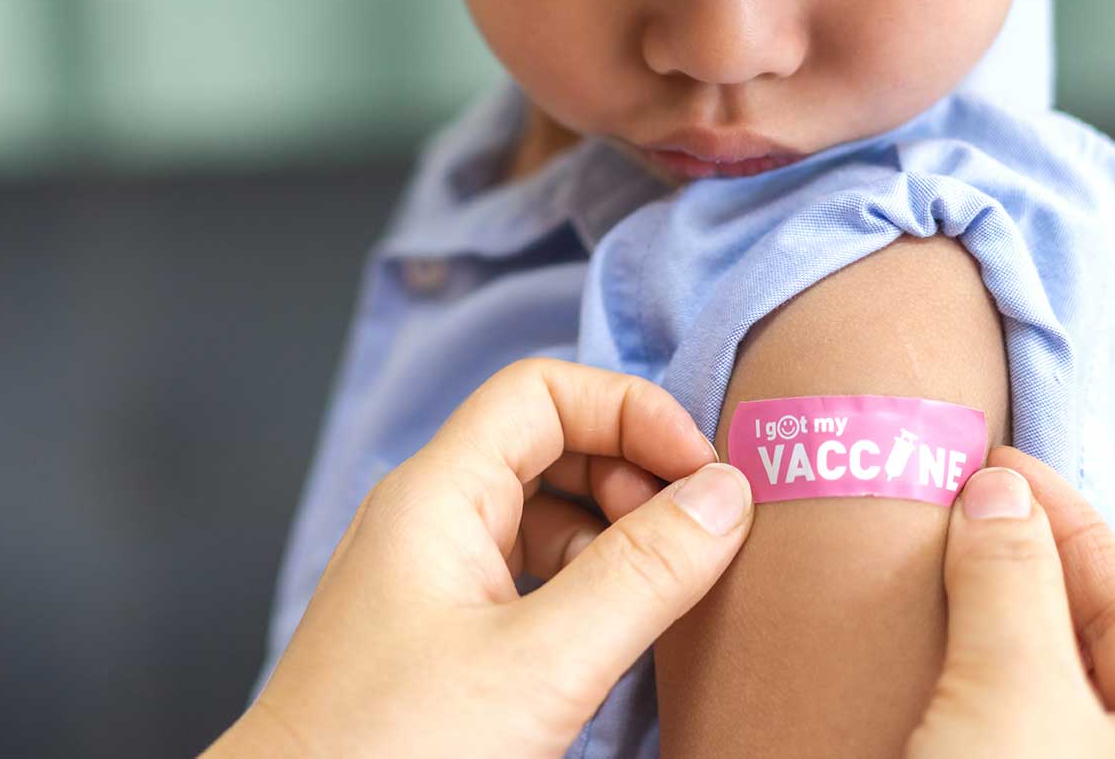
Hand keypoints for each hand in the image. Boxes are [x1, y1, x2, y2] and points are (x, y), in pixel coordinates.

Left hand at [206, 359, 753, 757]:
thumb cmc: (388, 748)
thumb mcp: (541, 663)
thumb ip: (641, 574)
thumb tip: (726, 495)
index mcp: (436, 494)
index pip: (543, 391)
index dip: (632, 412)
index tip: (704, 475)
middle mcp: (427, 519)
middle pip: (548, 446)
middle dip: (632, 476)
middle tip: (696, 542)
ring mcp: (429, 576)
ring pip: (542, 515)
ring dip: (613, 537)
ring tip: (668, 592)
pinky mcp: (437, 634)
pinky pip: (525, 576)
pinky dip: (583, 587)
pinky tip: (619, 633)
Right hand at [912, 447, 1114, 757]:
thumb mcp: (1016, 693)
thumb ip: (1013, 585)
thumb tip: (998, 493)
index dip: (1072, 528)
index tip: (1003, 469)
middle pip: (1078, 638)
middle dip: (1014, 566)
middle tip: (956, 505)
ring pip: (1019, 675)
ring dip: (968, 615)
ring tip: (917, 559)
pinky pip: (970, 708)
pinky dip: (938, 663)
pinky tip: (899, 632)